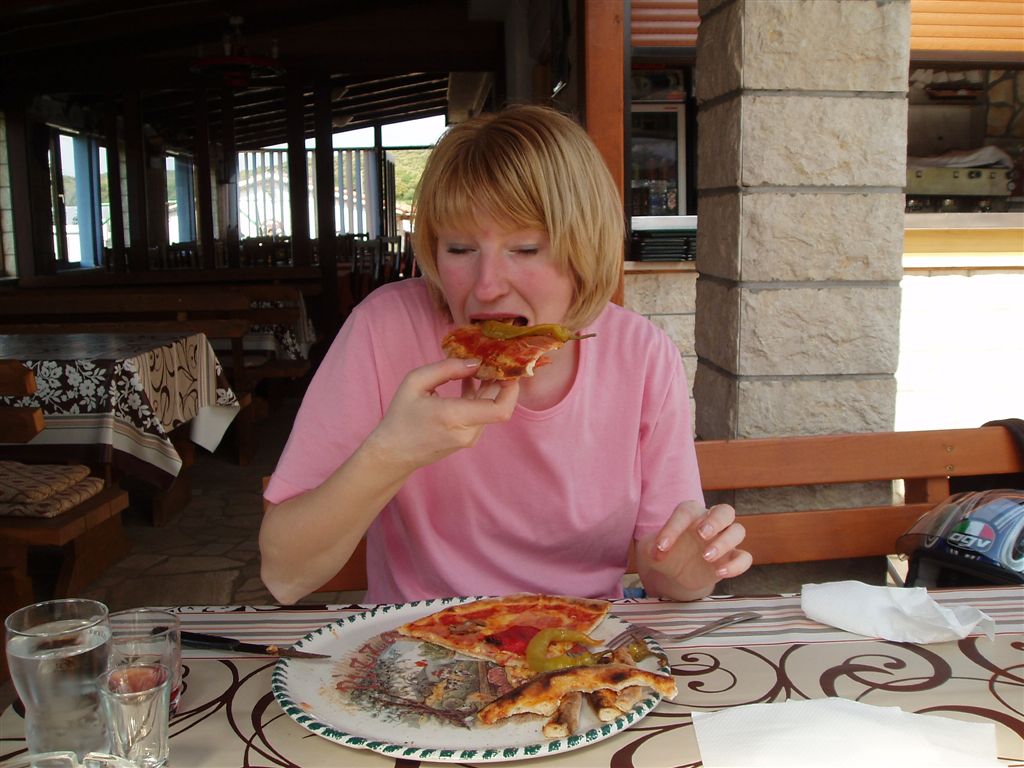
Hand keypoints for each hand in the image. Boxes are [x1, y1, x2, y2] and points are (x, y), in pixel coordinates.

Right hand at [367, 357, 519, 471]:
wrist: (393, 453)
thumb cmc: (400, 416)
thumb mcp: (415, 383)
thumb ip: (447, 369)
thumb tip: (476, 362)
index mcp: (454, 417)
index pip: (500, 409)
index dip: (511, 389)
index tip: (508, 368)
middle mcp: (467, 431)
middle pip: (499, 405)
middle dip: (501, 381)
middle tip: (496, 359)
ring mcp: (469, 438)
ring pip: (491, 410)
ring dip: (490, 388)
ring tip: (480, 365)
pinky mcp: (467, 440)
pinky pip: (481, 415)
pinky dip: (480, 397)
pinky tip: (469, 380)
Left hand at [637, 500, 751, 599]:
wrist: (676, 573)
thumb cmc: (665, 552)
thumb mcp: (651, 549)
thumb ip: (652, 547)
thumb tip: (658, 552)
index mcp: (690, 514)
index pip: (686, 511)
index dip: (674, 527)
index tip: (662, 547)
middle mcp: (711, 522)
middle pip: (724, 511)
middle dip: (715, 521)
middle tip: (702, 534)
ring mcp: (724, 540)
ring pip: (738, 531)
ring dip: (725, 542)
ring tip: (706, 557)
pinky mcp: (731, 558)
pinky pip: (744, 558)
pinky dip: (736, 565)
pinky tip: (719, 572)